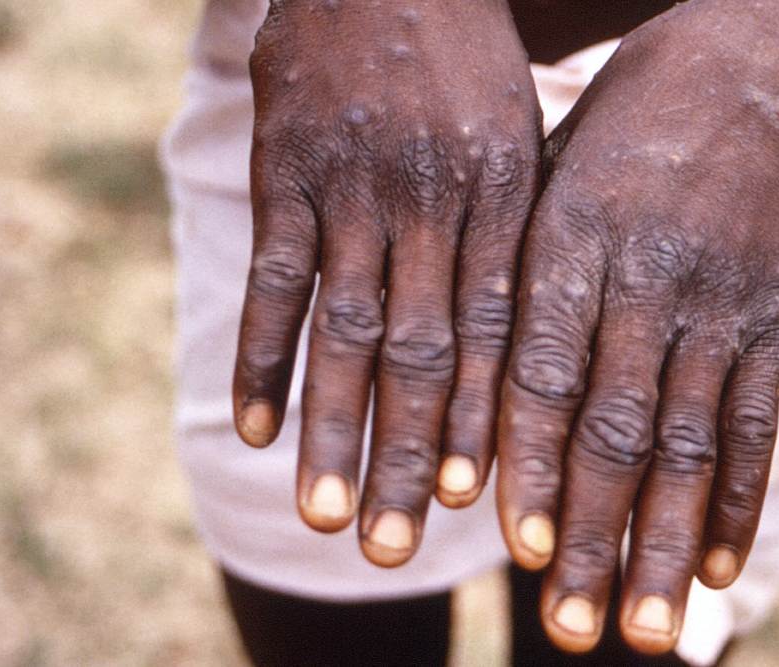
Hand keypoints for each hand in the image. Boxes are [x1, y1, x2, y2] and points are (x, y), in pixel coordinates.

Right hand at [232, 0, 539, 566]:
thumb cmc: (466, 64)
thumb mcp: (518, 137)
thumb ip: (518, 238)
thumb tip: (522, 351)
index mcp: (500, 196)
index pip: (493, 330)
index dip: (482, 420)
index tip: (474, 503)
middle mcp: (430, 200)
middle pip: (419, 351)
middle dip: (406, 454)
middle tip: (393, 546)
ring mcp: (352, 186)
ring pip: (343, 328)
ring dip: (330, 428)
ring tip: (323, 514)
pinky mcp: (285, 169)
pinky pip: (274, 277)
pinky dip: (262, 355)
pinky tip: (255, 427)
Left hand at [495, 2, 778, 653]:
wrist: (764, 61)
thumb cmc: (631, 121)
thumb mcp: (554, 168)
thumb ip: (522, 272)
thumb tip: (474, 387)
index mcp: (572, 238)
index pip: (543, 371)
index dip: (530, 464)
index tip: (516, 549)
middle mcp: (647, 278)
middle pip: (615, 427)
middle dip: (592, 536)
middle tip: (572, 630)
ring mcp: (719, 300)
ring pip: (688, 442)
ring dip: (661, 543)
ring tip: (642, 629)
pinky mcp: (775, 314)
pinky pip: (755, 418)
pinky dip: (736, 497)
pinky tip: (714, 563)